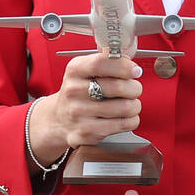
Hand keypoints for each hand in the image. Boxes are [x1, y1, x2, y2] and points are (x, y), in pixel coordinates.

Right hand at [29, 51, 143, 160]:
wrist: (60, 118)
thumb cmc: (80, 92)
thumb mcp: (86, 70)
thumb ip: (108, 62)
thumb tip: (131, 62)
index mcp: (75, 70)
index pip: (101, 63)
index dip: (124, 66)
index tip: (135, 70)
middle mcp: (73, 91)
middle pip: (118, 87)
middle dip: (134, 88)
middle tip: (133, 89)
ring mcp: (79, 113)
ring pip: (126, 107)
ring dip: (134, 105)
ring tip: (128, 104)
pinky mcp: (87, 132)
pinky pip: (125, 124)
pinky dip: (131, 119)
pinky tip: (123, 117)